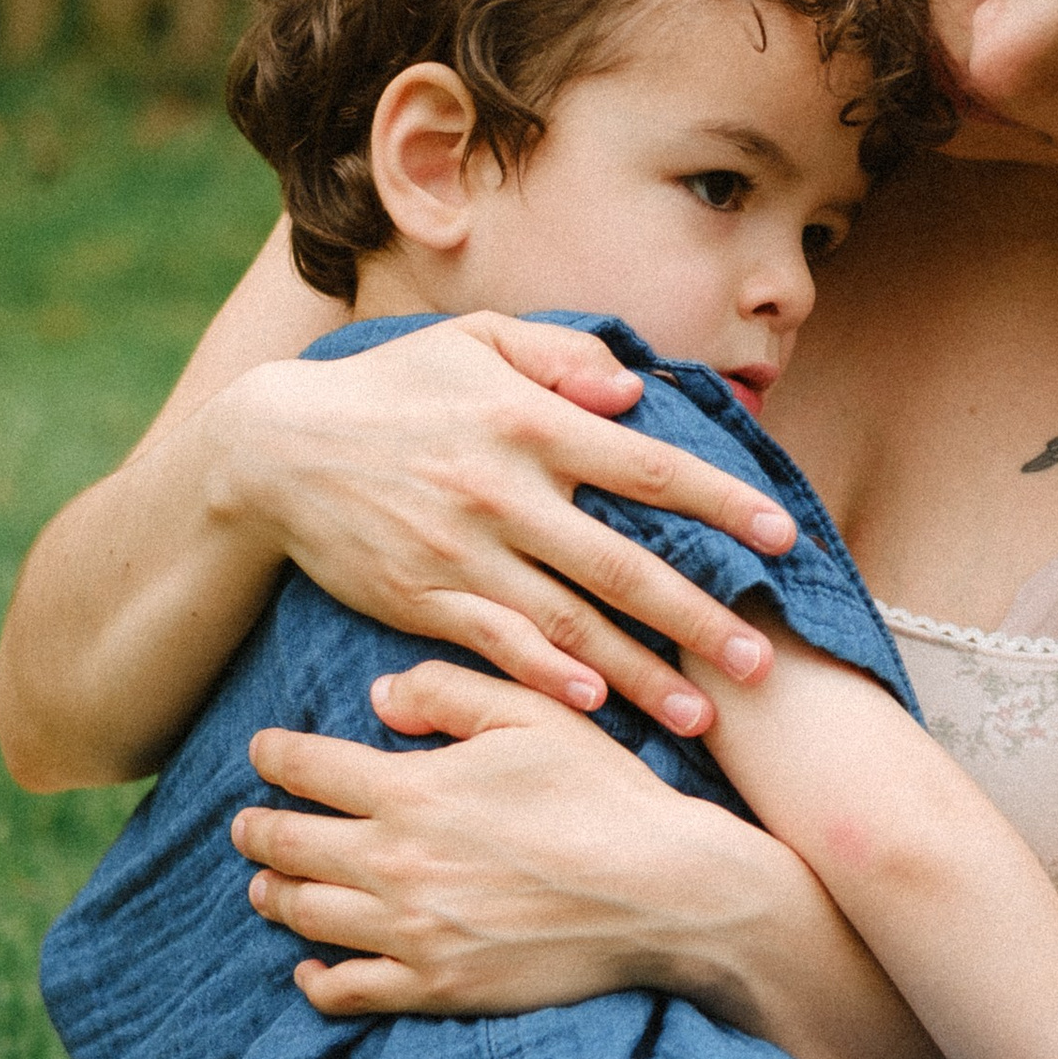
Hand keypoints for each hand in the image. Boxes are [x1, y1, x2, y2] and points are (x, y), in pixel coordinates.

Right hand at [214, 311, 797, 741]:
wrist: (274, 450)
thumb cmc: (391, 389)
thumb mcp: (473, 342)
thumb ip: (560, 357)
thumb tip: (634, 392)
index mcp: (528, 421)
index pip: (648, 467)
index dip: (722, 504)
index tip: (783, 537)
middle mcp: (502, 492)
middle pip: (623, 565)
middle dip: (699, 618)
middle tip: (763, 663)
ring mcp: (462, 553)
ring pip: (569, 624)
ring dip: (640, 675)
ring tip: (702, 716)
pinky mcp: (423, 600)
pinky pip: (499, 649)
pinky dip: (549, 681)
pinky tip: (598, 710)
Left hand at [234, 660, 758, 1018]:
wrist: (665, 894)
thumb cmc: (605, 796)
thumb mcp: (534, 716)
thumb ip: (447, 694)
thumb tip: (375, 697)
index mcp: (411, 790)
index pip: (305, 768)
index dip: (272, 755)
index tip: (262, 751)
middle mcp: (395, 864)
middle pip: (287, 846)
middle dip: (256, 829)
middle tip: (247, 824)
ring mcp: (412, 932)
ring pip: (304, 916)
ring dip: (273, 895)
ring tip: (266, 886)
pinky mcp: (437, 987)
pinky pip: (348, 991)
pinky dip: (316, 980)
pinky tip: (310, 968)